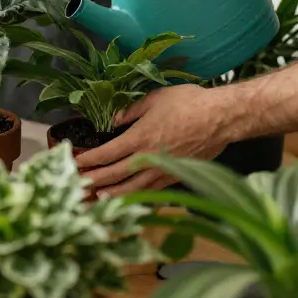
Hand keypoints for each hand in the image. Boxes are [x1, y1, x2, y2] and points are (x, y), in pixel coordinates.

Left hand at [75, 84, 227, 195]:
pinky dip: (138, 195)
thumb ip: (130, 111)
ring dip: (114, 193)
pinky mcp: (177, 175)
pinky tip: (131, 197)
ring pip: (134, 188)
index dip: (90, 159)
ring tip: (99, 198)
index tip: (77, 162)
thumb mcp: (154, 98)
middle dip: (96, 180)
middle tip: (80, 185)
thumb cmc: (187, 103)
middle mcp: (149, 158)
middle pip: (116, 174)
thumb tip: (111, 120)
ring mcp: (164, 170)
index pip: (108, 153)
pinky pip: (153, 190)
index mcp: (140, 138)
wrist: (220, 118)